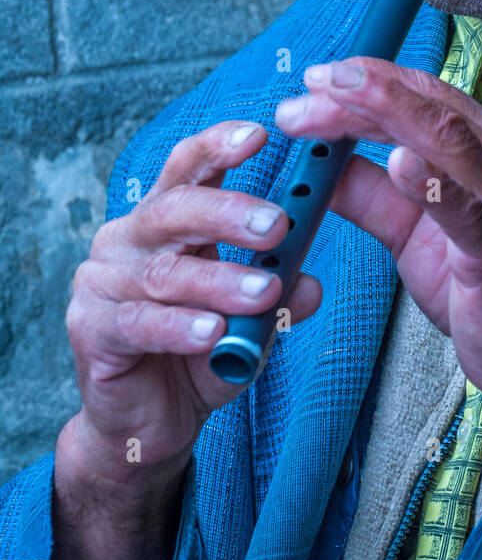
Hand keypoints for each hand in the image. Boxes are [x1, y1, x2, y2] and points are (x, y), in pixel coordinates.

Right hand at [62, 119, 320, 483]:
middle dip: (230, 212)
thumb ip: (277, 298)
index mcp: (165, 221)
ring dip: (220, 282)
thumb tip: (312, 283)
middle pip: (175, 210)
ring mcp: (101, 283)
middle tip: (278, 224)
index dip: (219, 146)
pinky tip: (213, 335)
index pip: (187, 169)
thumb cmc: (199, 355)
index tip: (261, 133)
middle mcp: (128, 240)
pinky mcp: (90, 330)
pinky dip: (180, 327)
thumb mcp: (250, 322)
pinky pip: (139, 322)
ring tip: (264, 293)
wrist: (147, 425)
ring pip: (166, 273)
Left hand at [276, 59, 481, 471]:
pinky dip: (430, 182)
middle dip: (365, 88)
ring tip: (335, 96)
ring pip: (446, 139)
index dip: (371, 80)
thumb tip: (320, 161)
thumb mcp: (414, 235)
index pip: (426, 97)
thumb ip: (372, 194)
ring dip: (384, 111)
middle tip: (311, 82)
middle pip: (430, 106)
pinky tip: (397, 162)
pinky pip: (465, 210)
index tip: (318, 78)